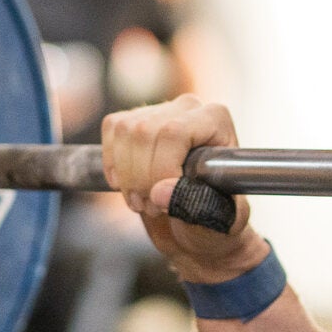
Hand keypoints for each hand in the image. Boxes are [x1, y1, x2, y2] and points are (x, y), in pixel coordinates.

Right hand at [101, 95, 268, 283]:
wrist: (199, 224)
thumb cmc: (216, 218)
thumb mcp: (219, 220)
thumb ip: (196, 207)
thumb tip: (160, 192)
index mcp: (216, 120)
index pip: (175, 132)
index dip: (161, 169)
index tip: (163, 202)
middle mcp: (189, 107)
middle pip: (144, 131)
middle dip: (140, 177)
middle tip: (151, 207)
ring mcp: (159, 110)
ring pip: (124, 131)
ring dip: (126, 175)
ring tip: (142, 202)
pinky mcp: (134, 119)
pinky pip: (112, 129)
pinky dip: (113, 164)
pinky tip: (128, 185)